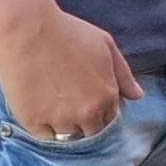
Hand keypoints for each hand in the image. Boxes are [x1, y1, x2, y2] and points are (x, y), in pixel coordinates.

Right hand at [0, 0, 139, 143]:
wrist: (28, 28)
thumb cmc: (67, 32)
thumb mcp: (105, 45)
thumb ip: (123, 74)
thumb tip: (137, 95)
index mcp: (107, 96)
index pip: (109, 118)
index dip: (99, 111)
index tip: (86, 100)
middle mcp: (87, 112)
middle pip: (90, 131)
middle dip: (84, 122)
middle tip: (68, 104)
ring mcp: (60, 119)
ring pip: (67, 137)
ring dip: (63, 126)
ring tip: (52, 106)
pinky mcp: (33, 121)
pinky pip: (43, 136)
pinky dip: (43, 127)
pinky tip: (39, 110)